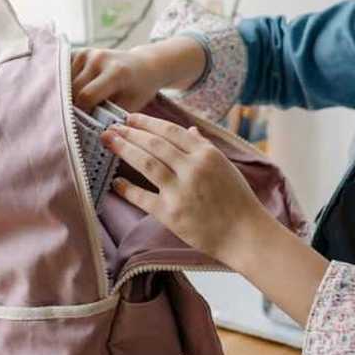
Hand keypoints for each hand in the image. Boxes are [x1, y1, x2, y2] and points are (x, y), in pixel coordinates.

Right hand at [71, 37, 205, 112]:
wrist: (143, 65)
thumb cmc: (138, 89)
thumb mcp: (130, 106)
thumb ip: (109, 116)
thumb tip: (85, 131)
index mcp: (116, 72)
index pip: (87, 96)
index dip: (82, 113)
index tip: (82, 125)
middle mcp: (99, 58)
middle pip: (73, 89)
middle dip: (73, 107)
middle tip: (77, 120)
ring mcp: (87, 53)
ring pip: (64, 81)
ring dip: (66, 96)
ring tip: (76, 106)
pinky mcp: (79, 51)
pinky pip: (63, 72)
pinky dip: (65, 85)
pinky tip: (71, 94)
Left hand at [102, 113, 269, 266]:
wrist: (245, 235)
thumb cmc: (238, 201)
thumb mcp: (226, 167)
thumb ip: (204, 147)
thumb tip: (189, 129)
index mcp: (207, 154)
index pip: (171, 131)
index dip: (147, 123)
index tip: (130, 119)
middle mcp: (193, 169)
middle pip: (154, 144)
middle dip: (130, 133)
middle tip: (112, 128)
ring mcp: (180, 191)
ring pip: (146, 163)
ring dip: (124, 149)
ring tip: (108, 142)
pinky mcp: (171, 214)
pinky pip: (142, 197)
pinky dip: (127, 189)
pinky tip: (116, 182)